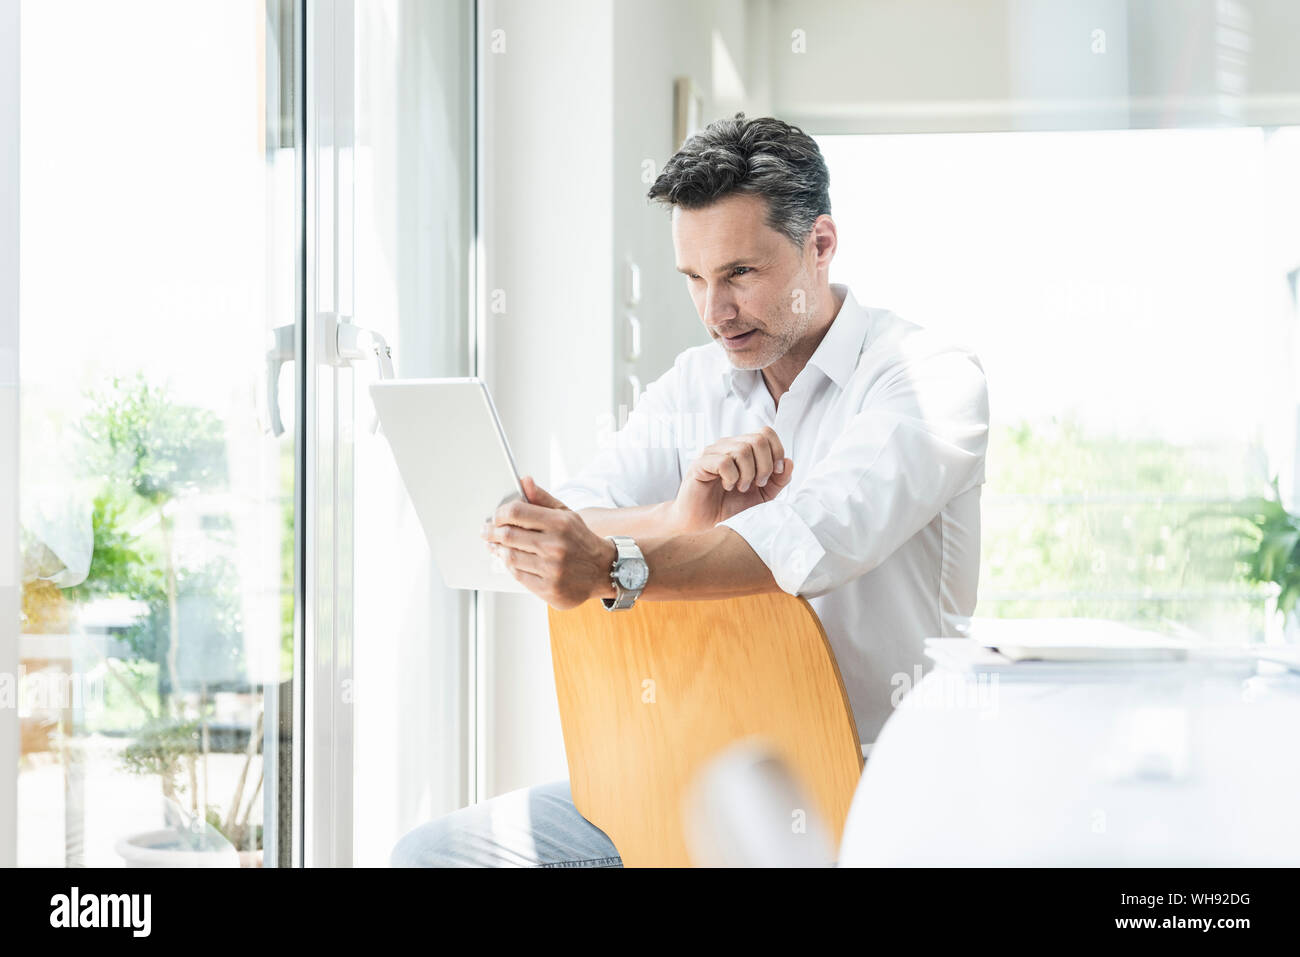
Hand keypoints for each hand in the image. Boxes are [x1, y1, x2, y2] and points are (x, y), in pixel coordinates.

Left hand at [482, 476, 616, 609]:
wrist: (603, 570)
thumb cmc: (580, 540)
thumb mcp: (566, 514)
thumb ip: (542, 498)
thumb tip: (524, 481)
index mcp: (559, 523)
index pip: (516, 512)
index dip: (499, 513)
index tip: (495, 516)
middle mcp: (555, 546)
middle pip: (507, 535)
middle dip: (491, 532)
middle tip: (486, 531)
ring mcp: (552, 569)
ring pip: (509, 557)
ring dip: (497, 550)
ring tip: (494, 545)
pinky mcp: (549, 589)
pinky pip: (518, 576)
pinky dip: (510, 566)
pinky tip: (508, 560)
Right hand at [667, 426, 794, 532]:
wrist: (704, 524)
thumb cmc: (730, 507)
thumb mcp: (763, 496)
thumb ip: (778, 480)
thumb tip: (789, 462)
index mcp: (743, 448)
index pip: (766, 432)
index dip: (777, 451)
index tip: (774, 474)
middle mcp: (728, 445)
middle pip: (758, 439)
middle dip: (765, 465)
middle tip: (757, 484)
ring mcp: (712, 453)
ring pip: (742, 449)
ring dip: (748, 474)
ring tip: (741, 488)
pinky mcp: (700, 464)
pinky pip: (724, 461)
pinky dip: (732, 477)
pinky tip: (727, 486)